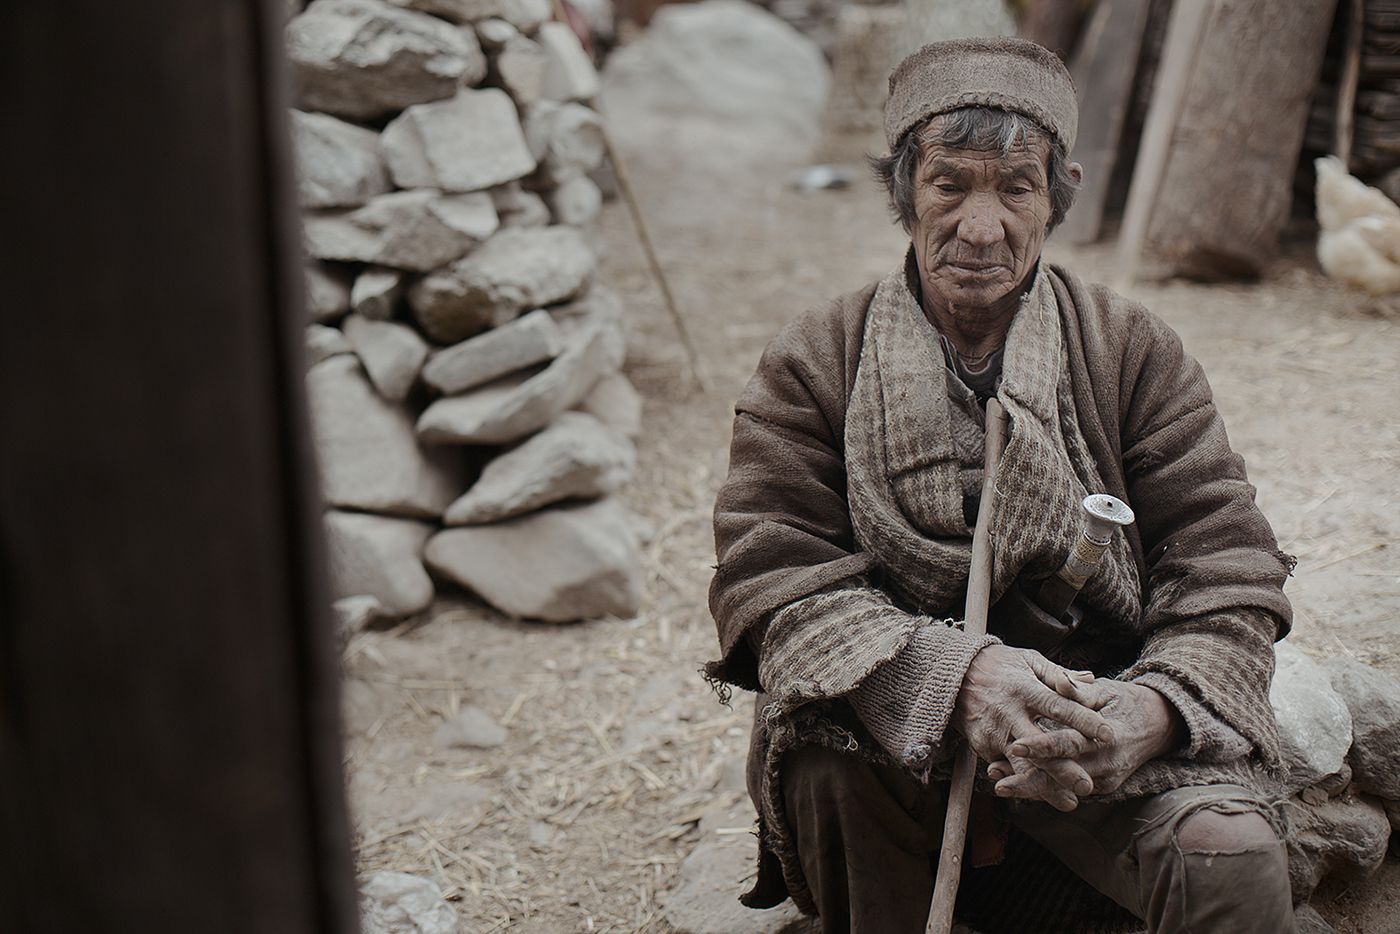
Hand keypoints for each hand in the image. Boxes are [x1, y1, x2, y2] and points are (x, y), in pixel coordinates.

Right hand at [951, 643, 1111, 810]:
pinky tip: (1045, 795)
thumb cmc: (1001, 666)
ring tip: (1070, 802)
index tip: (1108, 734)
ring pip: (1022, 765)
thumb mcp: (1029, 660)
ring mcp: (994, 732)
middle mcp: (1008, 712)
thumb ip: (1059, 674)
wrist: (955, 676)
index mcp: (1024, 688)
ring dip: (1046, 787)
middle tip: (1088, 786)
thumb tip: (1090, 679)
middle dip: (1063, 768)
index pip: (1059, 706)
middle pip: (1039, 745)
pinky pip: (1007, 768)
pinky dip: (1026, 783)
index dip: (1084, 720)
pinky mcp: (983, 746)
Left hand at [988, 679, 1185, 800]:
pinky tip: (1018, 783)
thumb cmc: (1126, 702)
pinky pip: (1068, 788)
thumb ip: (1080, 690)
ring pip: (1063, 787)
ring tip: (999, 783)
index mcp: (1109, 738)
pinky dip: (1044, 787)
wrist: (1159, 725)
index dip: (1043, 747)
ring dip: (1031, 786)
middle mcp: (1107, 764)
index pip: (1071, 745)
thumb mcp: (1106, 691)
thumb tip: (1060, 679)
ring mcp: (1105, 779)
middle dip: (1029, 780)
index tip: (1016, 746)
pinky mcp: (1101, 785)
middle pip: (1063, 776)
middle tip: (997, 779)